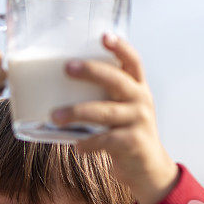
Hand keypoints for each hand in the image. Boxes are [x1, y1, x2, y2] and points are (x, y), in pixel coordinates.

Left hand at [50, 34, 179, 203]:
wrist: (147, 168)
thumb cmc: (125, 133)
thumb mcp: (121, 110)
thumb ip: (102, 97)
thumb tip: (56, 86)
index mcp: (137, 87)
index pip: (133, 61)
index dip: (120, 47)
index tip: (104, 36)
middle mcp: (141, 100)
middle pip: (117, 80)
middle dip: (91, 71)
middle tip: (67, 68)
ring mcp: (139, 121)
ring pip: (105, 112)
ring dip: (77, 112)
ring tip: (55, 115)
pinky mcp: (133, 143)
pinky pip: (106, 140)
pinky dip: (88, 143)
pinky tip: (76, 146)